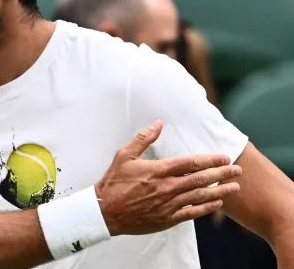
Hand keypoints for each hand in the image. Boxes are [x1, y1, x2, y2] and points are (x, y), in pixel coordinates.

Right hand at [95, 120, 240, 235]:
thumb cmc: (114, 182)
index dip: (210, 159)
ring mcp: (168, 204)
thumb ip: (143, 139)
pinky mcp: (167, 219)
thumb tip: (158, 123)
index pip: (190, 163)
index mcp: (158, 170)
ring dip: (220, 191)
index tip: (223, 157)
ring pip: (200, 196)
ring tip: (235, 187)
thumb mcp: (124, 155)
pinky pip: (192, 213)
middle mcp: (166, 187)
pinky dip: (206, 207)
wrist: (105, 211)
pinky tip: (217, 203)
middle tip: (237, 170)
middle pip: (200, 179)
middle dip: (222, 174)